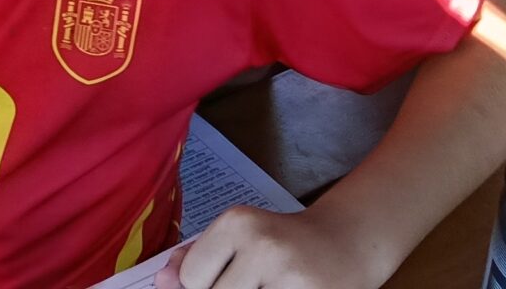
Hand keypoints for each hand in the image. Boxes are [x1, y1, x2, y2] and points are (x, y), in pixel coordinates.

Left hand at [161, 205, 359, 288]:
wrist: (344, 243)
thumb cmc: (280, 242)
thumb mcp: (237, 236)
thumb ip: (195, 258)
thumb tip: (161, 284)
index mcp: (238, 223)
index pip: (192, 278)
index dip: (201, 287)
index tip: (221, 279)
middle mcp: (264, 246)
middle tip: (249, 282)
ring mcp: (291, 278)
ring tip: (264, 287)